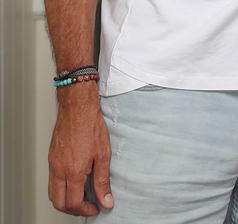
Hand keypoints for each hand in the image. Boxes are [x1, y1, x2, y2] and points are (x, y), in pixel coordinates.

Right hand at [48, 88, 112, 216]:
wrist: (77, 106)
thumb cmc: (90, 125)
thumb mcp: (103, 154)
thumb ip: (103, 181)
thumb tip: (106, 201)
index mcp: (73, 171)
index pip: (73, 203)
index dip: (85, 210)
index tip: (95, 207)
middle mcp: (59, 170)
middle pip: (59, 203)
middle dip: (73, 209)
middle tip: (87, 206)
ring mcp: (53, 164)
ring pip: (53, 193)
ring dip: (65, 200)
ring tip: (81, 195)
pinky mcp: (51, 157)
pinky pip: (51, 181)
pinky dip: (61, 188)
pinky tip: (73, 181)